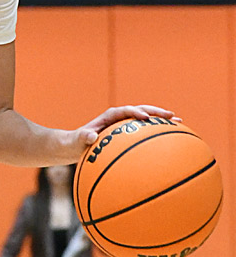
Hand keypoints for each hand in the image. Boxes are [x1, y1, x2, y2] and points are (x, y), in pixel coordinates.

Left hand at [64, 105, 179, 162]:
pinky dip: (158, 134)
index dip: (134, 112)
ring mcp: (126, 126)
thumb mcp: (77, 140)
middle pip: (141, 111)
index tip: (144, 118)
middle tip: (172, 116)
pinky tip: (171, 142)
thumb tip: (92, 137)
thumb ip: (84, 137)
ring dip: (161, 121)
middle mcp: (119, 118)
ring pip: (147, 120)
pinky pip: (145, 133)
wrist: (76, 146)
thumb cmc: (76, 143)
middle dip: (156, 112)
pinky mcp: (129, 134)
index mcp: (108, 117)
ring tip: (179, 123)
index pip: (124, 111)